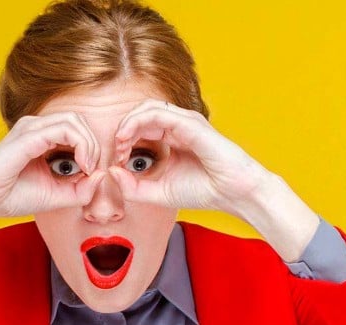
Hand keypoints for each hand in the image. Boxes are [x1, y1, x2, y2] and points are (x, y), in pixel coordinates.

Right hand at [0, 112, 109, 218]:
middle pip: (79, 120)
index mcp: (41, 136)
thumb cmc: (10, 196)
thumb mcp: (56, 196)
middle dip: (94, 144)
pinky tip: (81, 164)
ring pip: (74, 120)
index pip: (77, 129)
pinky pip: (64, 129)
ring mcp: (30, 128)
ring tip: (87, 167)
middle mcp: (36, 127)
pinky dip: (81, 145)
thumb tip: (102, 175)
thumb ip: (81, 189)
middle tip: (91, 170)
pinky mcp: (28, 136)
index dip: (92, 149)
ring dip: (89, 144)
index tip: (91, 175)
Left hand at [107, 99, 320, 261]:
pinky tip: (128, 139)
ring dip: (127, 123)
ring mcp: (185, 123)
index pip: (140, 126)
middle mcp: (177, 126)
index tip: (114, 161)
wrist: (234, 194)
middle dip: (122, 129)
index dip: (122, 139)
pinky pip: (159, 114)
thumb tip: (111, 172)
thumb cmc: (203, 191)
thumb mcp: (158, 192)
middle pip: (140, 113)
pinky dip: (138, 123)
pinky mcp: (191, 124)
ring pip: (147, 109)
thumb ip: (133, 186)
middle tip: (114, 150)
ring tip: (119, 143)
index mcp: (171, 138)